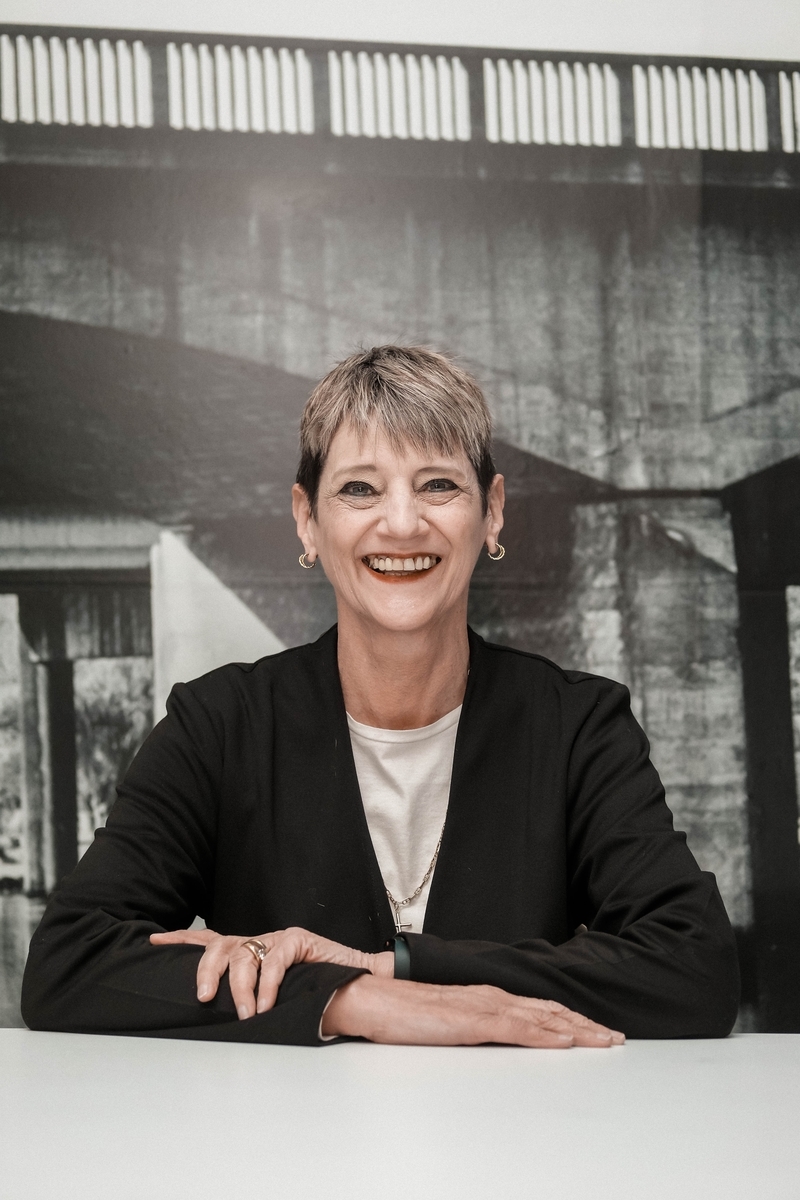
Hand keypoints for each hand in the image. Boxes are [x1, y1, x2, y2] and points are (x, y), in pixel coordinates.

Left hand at [149, 926, 393, 1019]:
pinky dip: (268, 985)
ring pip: (244, 953)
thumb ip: (248, 998)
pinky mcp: (298, 939)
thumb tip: (215, 1022)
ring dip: (240, 987)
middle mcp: (259, 940)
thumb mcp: (270, 997)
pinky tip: (266, 1005)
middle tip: (205, 999)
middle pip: (219, 945)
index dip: (181, 940)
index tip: (153, 940)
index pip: (209, 941)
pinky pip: (275, 961)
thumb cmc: (310, 992)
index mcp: (248, 950)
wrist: (354, 981)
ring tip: (245, 1014)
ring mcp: (277, 937)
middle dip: (206, 970)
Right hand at [322, 976, 624, 1047]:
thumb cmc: (401, 1011)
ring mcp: (484, 1007)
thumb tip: (487, 1034)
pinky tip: (566, 1040)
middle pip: (549, 1010)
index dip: (569, 1017)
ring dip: (578, 1029)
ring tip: (605, 1040)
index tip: (594, 1028)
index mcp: (485, 996)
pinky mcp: (473, 1021)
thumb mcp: (445, 1019)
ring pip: (543, 1018)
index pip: (537, 1008)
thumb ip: (469, 1023)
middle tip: (615, 1036)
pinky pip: (518, 1029)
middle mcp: (491, 997)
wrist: (372, 997)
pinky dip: (547, 1033)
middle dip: (585, 1024)